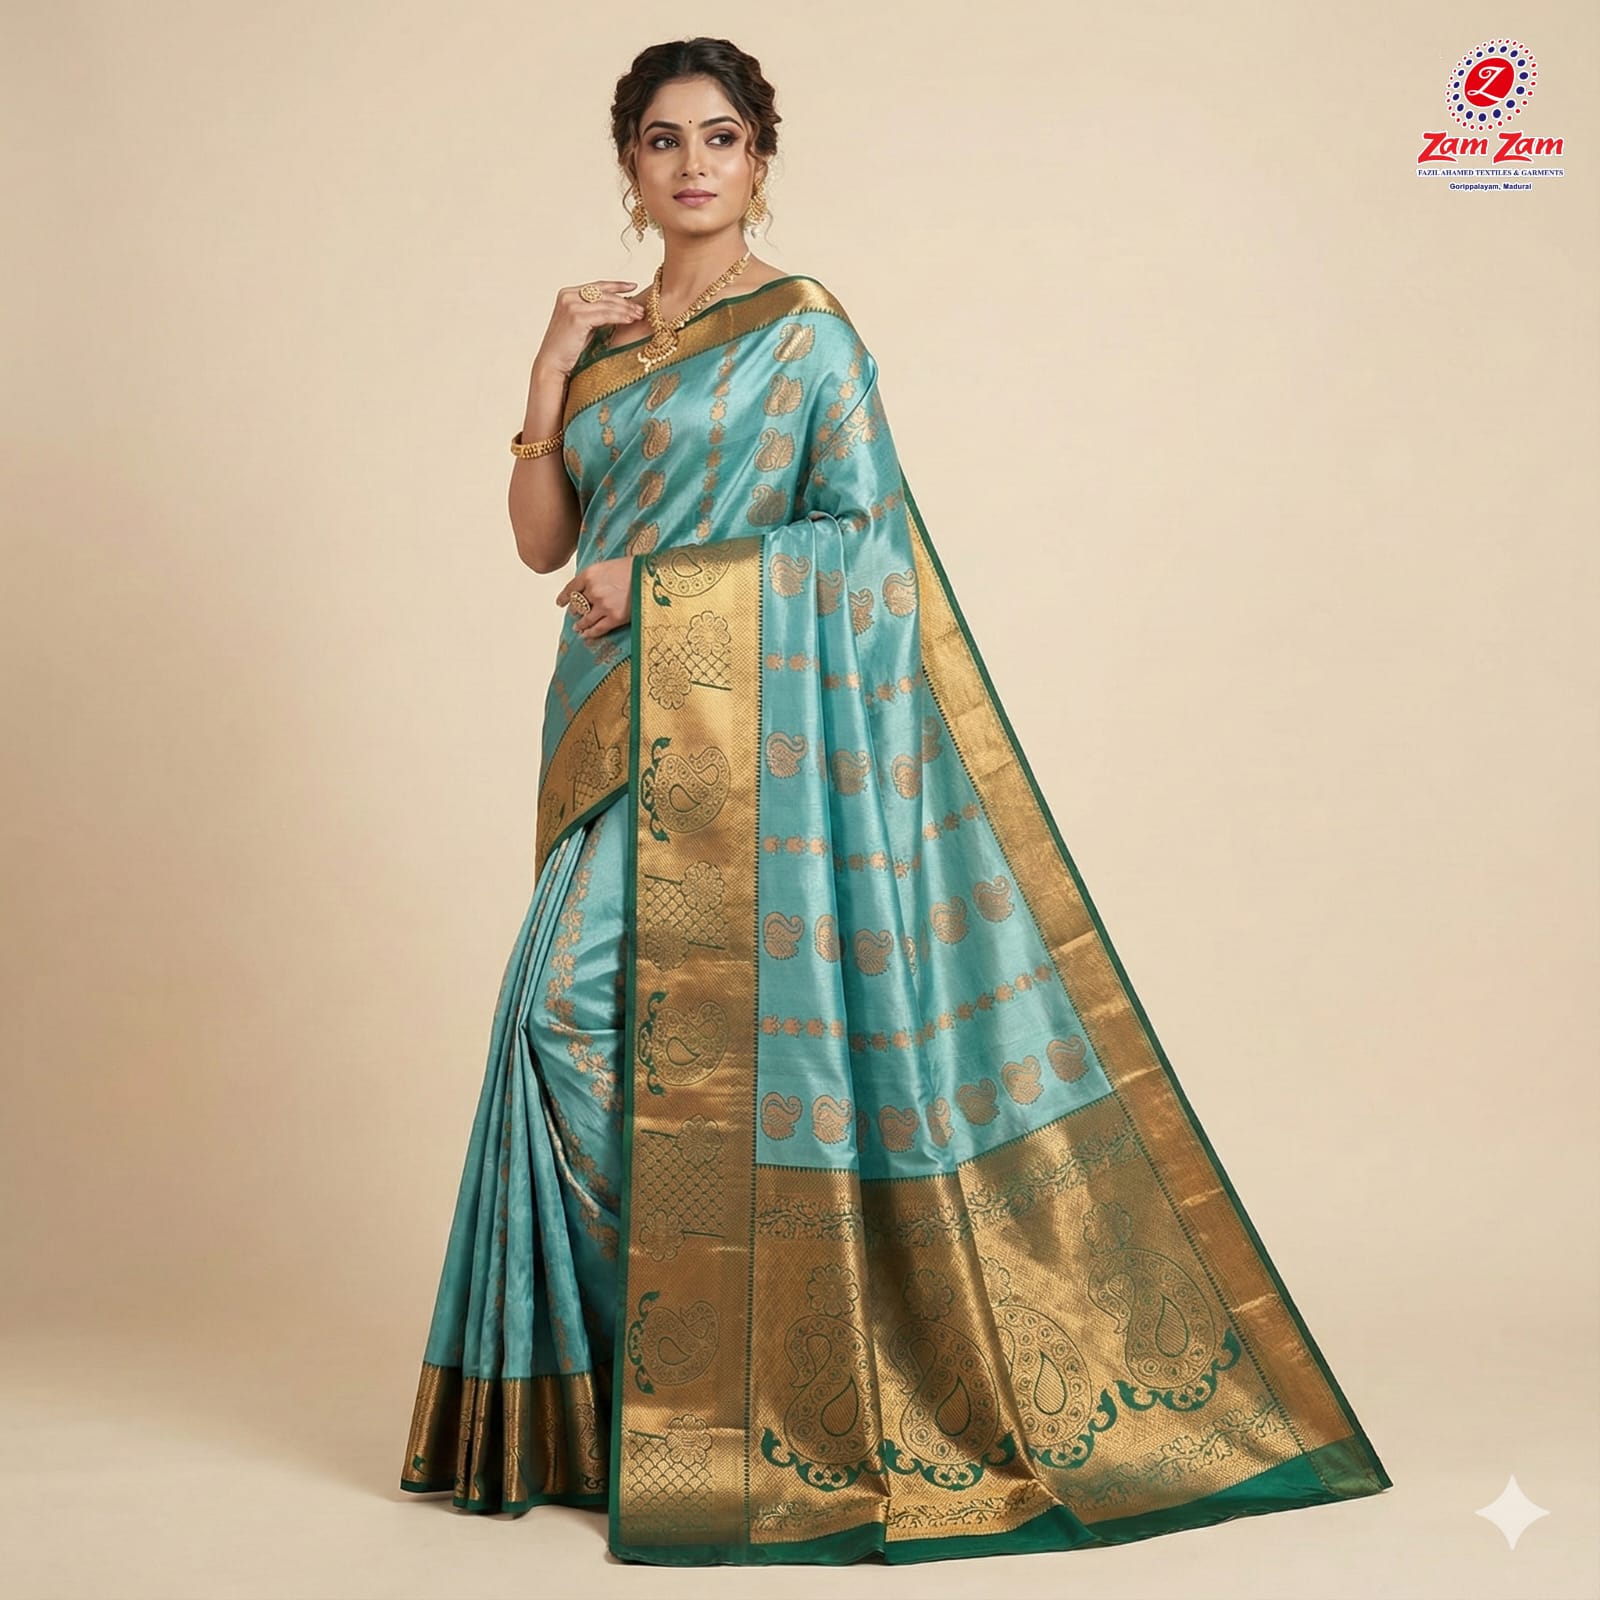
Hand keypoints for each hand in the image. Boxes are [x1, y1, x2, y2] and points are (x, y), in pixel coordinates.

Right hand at [531, 279, 647, 381]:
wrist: (552, 363)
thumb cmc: (568, 347)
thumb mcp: (583, 324)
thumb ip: (595, 312)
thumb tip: (619, 307)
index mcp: (568, 294)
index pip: (597, 286)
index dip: (617, 285)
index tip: (633, 286)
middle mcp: (568, 296)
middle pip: (604, 295)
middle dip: (625, 301)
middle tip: (641, 309)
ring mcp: (571, 305)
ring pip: (606, 304)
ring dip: (626, 310)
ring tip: (639, 315)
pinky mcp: (577, 318)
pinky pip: (605, 315)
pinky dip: (619, 317)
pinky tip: (629, 320)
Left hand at [555, 557, 632, 639]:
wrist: (653, 575)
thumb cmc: (638, 567)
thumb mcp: (612, 565)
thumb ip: (600, 576)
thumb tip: (596, 586)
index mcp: (590, 574)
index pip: (571, 588)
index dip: (564, 597)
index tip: (561, 602)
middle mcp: (593, 590)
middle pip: (578, 604)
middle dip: (576, 611)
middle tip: (575, 615)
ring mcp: (603, 605)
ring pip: (586, 619)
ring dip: (581, 625)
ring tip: (578, 628)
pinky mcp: (614, 617)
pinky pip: (598, 628)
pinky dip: (590, 633)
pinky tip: (586, 635)